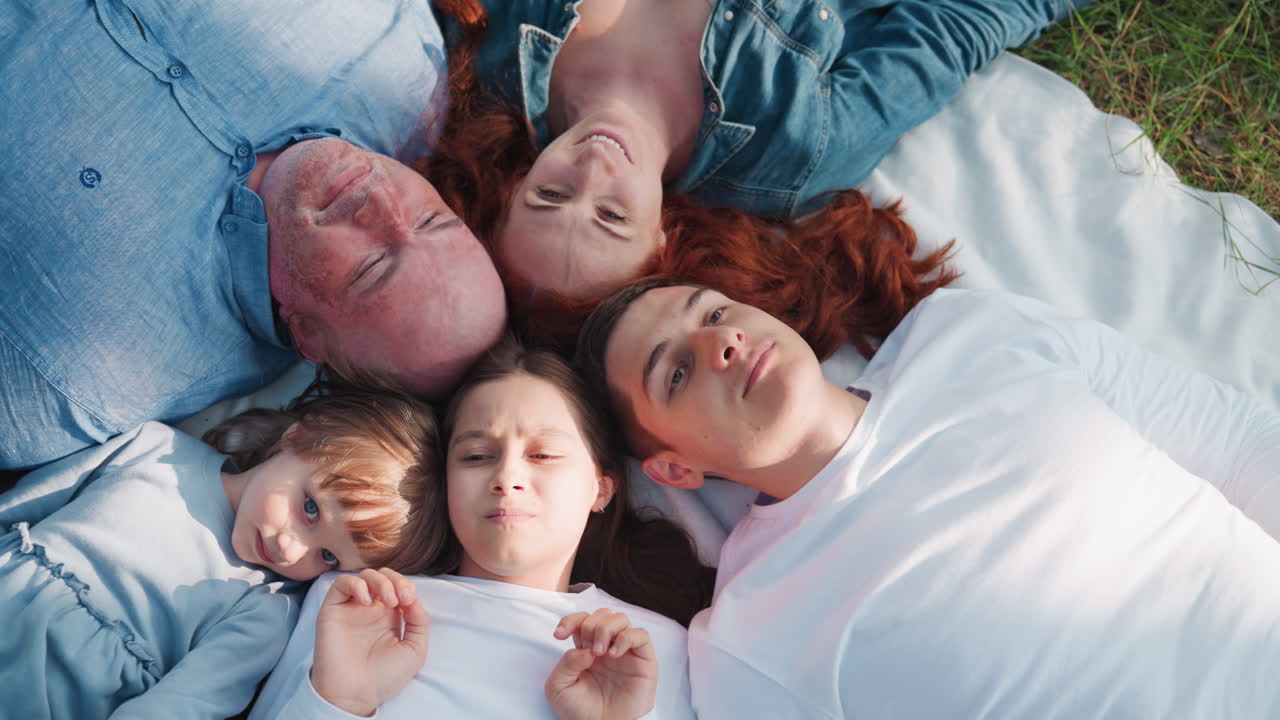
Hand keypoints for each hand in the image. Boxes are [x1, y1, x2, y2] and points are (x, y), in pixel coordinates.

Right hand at [309, 568, 429, 716]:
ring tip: (388, 600)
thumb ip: (419, 622)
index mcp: (390, 616)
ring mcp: (352, 608)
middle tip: (401, 598)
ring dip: (379, 581)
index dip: (406, 586)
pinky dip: (355, 584)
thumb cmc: (384, 676)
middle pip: (383, 576)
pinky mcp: (332, 610)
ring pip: (364, 575)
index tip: (410, 600)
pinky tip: (366, 600)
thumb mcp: (414, 650)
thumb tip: (414, 598)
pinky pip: (341, 583)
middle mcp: (370, 609)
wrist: (356, 694)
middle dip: (395, 580)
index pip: (398, 586)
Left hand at [544, 609, 658, 719]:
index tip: (560, 635)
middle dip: (590, 627)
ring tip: (600, 652)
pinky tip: (615, 654)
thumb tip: (586, 649)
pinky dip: (627, 638)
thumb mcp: (558, 687)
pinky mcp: (644, 660)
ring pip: (621, 618)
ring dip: (606, 629)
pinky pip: (641, 635)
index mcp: (585, 649)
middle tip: (588, 650)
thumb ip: (566, 662)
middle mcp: (606, 646)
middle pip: (601, 615)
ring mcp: (625, 652)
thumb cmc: (579, 711)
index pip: (581, 620)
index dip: (571, 620)